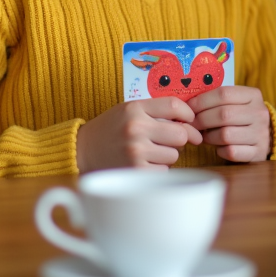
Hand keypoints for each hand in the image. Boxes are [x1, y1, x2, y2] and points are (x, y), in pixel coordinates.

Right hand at [75, 97, 202, 172]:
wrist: (82, 150)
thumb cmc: (112, 129)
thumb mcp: (129, 110)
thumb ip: (157, 112)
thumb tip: (193, 126)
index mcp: (134, 108)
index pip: (175, 105)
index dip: (188, 114)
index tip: (189, 120)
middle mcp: (135, 128)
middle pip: (181, 134)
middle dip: (178, 138)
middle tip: (165, 140)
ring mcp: (135, 151)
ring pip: (175, 155)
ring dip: (167, 155)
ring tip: (149, 152)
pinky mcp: (135, 171)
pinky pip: (164, 171)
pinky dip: (158, 169)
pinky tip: (143, 164)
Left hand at [188, 86, 270, 162]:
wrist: (266, 138)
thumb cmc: (242, 118)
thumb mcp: (236, 102)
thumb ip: (217, 99)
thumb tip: (187, 102)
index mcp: (253, 95)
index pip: (224, 94)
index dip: (202, 101)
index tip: (189, 107)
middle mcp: (260, 113)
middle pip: (223, 114)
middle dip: (202, 120)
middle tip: (192, 124)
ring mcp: (261, 134)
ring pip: (225, 135)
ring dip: (209, 137)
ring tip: (205, 136)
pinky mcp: (258, 152)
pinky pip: (231, 152)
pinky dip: (220, 151)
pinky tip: (219, 147)